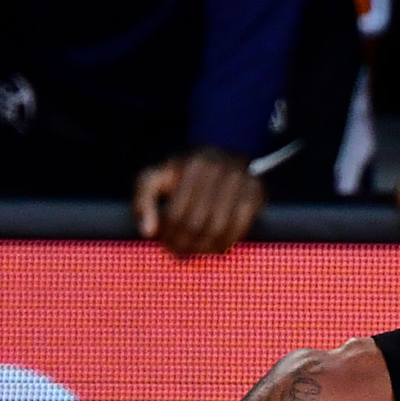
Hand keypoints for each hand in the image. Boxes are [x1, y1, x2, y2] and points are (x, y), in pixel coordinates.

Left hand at [133, 148, 263, 255]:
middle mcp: (217, 171)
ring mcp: (239, 181)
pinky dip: (228, 242)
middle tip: (179, 250)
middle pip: (195, 224)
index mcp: (190, 167)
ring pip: (217, 230)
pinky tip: (217, 246)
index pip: (174, 214)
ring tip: (196, 249)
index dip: (168, 235)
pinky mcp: (256, 192)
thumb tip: (148, 232)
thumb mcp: (158, 176)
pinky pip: (241, 228)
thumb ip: (143, 199)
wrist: (225, 150)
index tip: (165, 242)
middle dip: (184, 244)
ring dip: (205, 248)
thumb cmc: (185, 172)